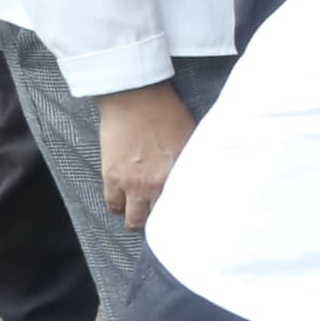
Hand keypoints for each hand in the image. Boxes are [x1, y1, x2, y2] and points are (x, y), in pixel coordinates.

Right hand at [96, 82, 196, 230]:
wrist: (135, 97)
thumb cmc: (168, 113)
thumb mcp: (193, 138)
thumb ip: (196, 163)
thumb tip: (207, 177)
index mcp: (181, 174)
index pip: (187, 209)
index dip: (188, 217)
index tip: (189, 222)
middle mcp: (157, 184)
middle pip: (161, 221)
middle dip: (163, 223)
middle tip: (165, 220)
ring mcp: (132, 183)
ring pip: (134, 220)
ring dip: (139, 219)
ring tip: (143, 214)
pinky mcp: (111, 177)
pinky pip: (113, 205)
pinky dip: (119, 207)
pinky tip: (125, 203)